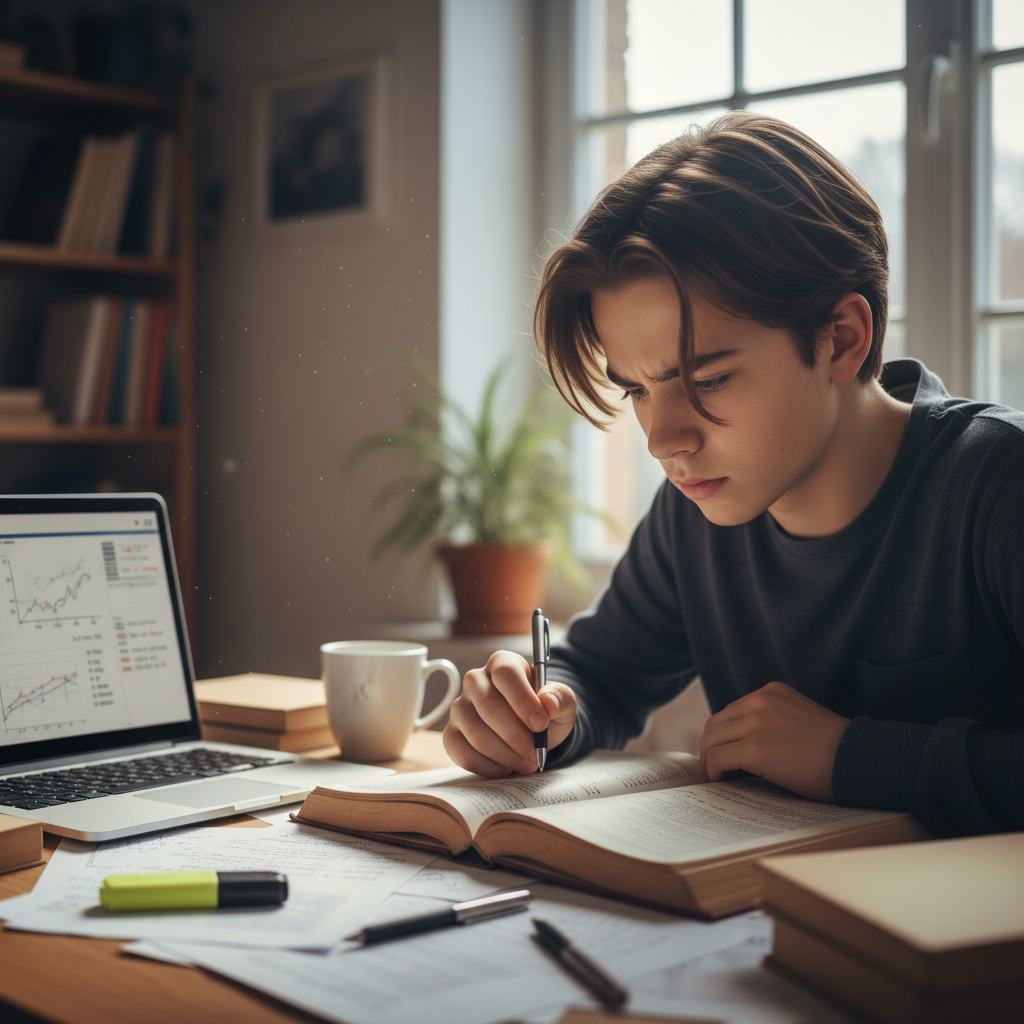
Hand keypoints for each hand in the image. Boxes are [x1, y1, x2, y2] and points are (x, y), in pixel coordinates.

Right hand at [443, 650, 576, 776]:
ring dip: (505, 754)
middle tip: (536, 753)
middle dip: (516, 736)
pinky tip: (506, 768)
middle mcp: (475, 680)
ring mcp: (460, 707)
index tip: (541, 724)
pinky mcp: (451, 734)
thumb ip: (560, 698)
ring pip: (476, 733)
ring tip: (526, 763)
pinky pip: (462, 753)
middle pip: (488, 705)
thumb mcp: (562, 703)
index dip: (523, 700)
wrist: (530, 733)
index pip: (506, 674)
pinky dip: (488, 767)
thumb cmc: (543, 712)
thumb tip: (548, 702)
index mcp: (503, 663)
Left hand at [698, 681, 849, 800]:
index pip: (730, 711)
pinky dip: (714, 771)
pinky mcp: (754, 748)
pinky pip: (717, 759)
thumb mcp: (799, 720)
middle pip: (715, 724)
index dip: (724, 735)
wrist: (857, 759)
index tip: (725, 753)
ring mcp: (755, 723)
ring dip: (710, 760)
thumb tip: (742, 745)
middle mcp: (760, 701)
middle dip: (712, 747)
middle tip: (717, 768)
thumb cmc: (835, 750)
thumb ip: (772, 721)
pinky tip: (723, 781)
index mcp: (771, 692)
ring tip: (719, 777)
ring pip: (711, 740)